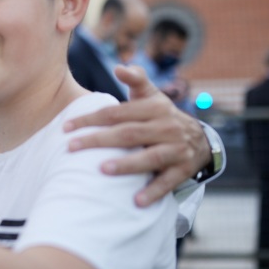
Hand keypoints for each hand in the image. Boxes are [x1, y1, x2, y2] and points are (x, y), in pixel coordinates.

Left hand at [64, 65, 209, 206]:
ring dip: (126, 164)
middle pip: (129, 134)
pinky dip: (154, 191)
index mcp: (155, 108)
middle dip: (99, 140)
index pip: (117, 113)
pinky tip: (136, 201)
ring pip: (150, 157)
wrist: (201, 139)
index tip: (66, 128)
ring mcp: (177, 149)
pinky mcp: (184, 169)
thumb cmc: (163, 116)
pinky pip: (168, 182)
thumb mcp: (152, 96)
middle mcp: (166, 127)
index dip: (91, 119)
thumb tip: (118, 67)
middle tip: (72, 148)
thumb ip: (136, 80)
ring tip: (102, 170)